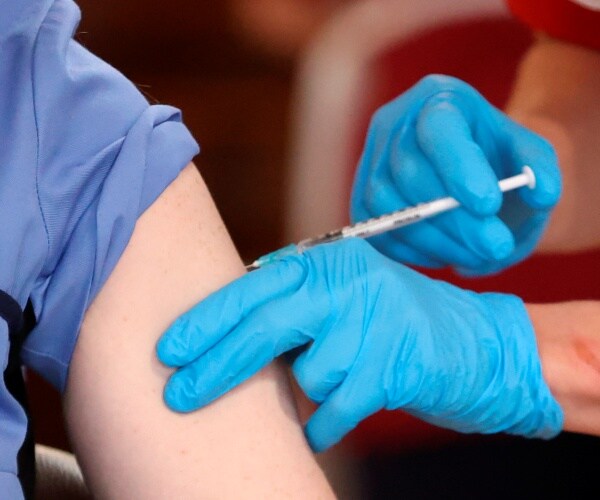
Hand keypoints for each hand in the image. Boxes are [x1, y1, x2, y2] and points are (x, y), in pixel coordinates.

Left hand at [157, 238, 561, 451]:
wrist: (474, 343)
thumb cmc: (391, 321)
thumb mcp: (341, 296)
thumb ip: (291, 304)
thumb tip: (220, 332)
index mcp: (327, 261)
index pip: (252, 289)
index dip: (206, 321)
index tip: (168, 351)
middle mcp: (349, 283)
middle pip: (264, 329)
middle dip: (215, 367)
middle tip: (177, 396)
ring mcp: (375, 321)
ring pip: (307, 376)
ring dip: (308, 392)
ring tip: (333, 383)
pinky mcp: (395, 365)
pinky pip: (336, 409)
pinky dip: (323, 426)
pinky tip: (322, 428)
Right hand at [351, 74, 560, 274]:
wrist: (465, 174)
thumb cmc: (495, 159)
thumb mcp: (527, 153)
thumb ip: (539, 167)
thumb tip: (541, 193)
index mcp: (437, 100)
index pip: (438, 127)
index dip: (459, 166)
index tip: (489, 204)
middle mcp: (395, 126)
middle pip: (410, 171)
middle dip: (454, 217)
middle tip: (494, 246)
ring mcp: (372, 163)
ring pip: (388, 204)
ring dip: (434, 238)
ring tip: (474, 256)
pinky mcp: (362, 198)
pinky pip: (377, 228)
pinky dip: (411, 249)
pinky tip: (445, 254)